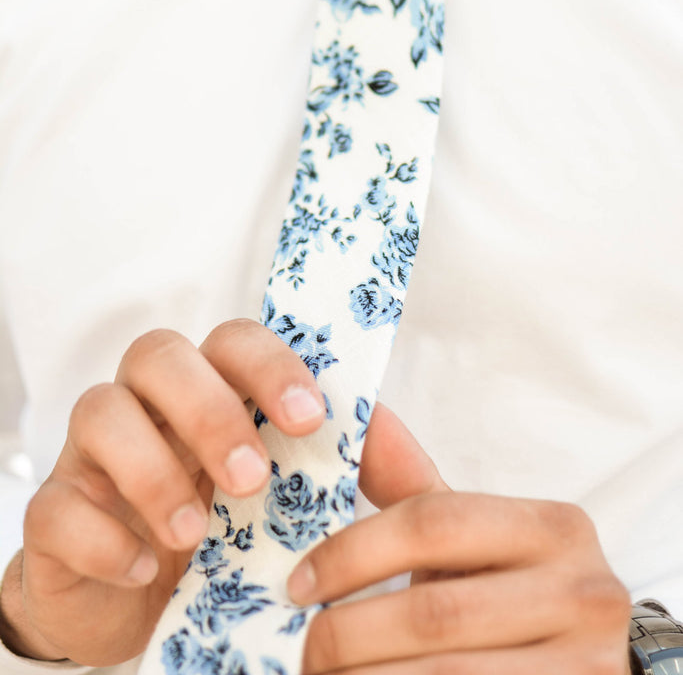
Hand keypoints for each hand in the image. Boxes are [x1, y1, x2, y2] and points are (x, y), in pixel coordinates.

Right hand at [0, 320, 325, 666]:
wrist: (141, 613)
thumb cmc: (222, 541)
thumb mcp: (288, 506)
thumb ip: (340, 465)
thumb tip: (384, 430)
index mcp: (208, 391)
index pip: (231, 339)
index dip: (269, 364)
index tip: (310, 419)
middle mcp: (146, 406)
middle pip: (156, 354)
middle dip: (207, 408)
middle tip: (250, 477)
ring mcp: (91, 456)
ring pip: (98, 410)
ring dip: (151, 470)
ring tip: (194, 533)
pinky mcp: (52, 515)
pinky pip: (55, 504)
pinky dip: (103, 537)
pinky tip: (145, 568)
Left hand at [288, 404, 631, 674]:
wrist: (582, 672)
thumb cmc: (508, 596)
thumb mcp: (470, 538)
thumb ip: (410, 482)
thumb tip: (359, 412)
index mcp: (555, 528)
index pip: (434, 523)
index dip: (354, 552)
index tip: (299, 583)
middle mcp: (585, 593)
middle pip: (435, 611)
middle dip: (350, 634)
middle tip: (303, 647)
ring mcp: (588, 665)